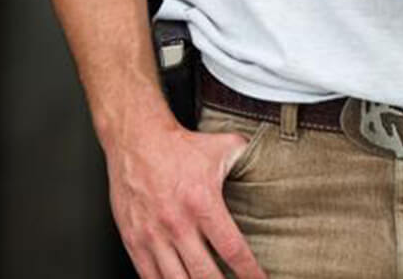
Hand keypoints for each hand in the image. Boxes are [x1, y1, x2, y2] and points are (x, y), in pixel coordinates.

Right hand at [106, 117, 264, 278]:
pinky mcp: (133, 239)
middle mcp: (177, 223)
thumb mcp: (220, 148)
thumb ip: (247, 159)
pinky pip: (150, 277)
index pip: (234, 251)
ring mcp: (152, 234)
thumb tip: (269, 162)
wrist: (134, 137)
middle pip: (206, 276)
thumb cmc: (176, 146)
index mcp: (202, 203)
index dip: (250, 274)